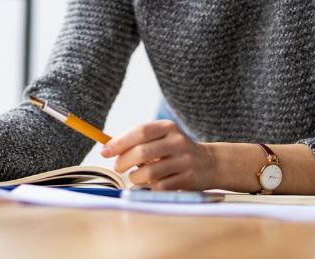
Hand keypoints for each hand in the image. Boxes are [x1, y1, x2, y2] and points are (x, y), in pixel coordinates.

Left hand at [99, 120, 217, 190]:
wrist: (210, 163)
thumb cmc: (175, 150)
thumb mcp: (162, 138)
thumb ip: (138, 141)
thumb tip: (107, 148)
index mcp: (168, 127)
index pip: (140, 132)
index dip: (119, 142)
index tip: (104, 151)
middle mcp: (177, 142)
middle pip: (142, 152)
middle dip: (123, 162)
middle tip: (117, 167)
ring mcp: (184, 161)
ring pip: (149, 172)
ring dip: (135, 177)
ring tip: (135, 176)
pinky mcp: (187, 178)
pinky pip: (160, 186)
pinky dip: (150, 187)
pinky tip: (151, 183)